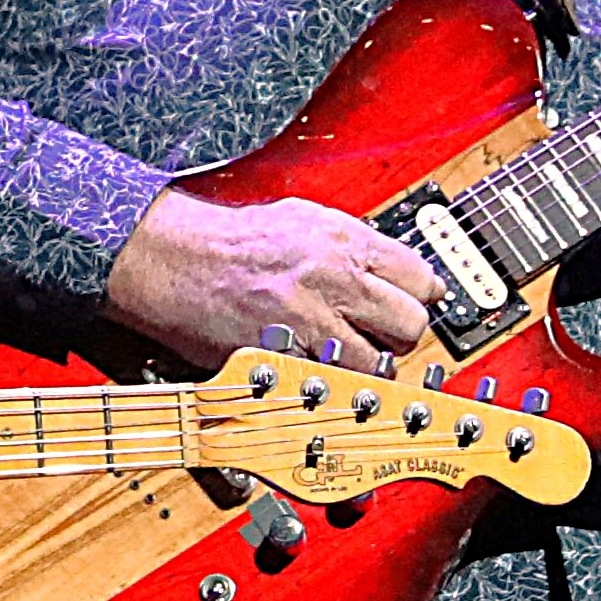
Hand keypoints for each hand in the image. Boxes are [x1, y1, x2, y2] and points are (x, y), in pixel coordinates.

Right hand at [100, 190, 436, 370]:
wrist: (177, 262)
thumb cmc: (230, 242)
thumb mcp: (303, 220)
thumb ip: (352, 245)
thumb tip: (390, 269)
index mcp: (346, 241)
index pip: (423, 279)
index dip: (419, 296)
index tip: (410, 303)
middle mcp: (337, 280)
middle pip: (412, 324)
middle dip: (398, 333)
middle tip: (379, 333)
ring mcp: (313, 322)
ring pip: (379, 363)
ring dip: (368, 364)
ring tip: (344, 353)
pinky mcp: (289, 355)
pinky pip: (334, 380)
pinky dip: (331, 379)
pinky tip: (316, 366)